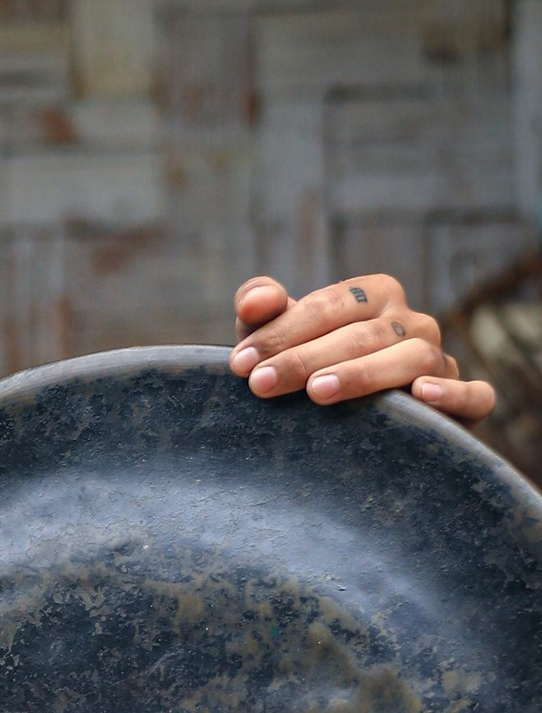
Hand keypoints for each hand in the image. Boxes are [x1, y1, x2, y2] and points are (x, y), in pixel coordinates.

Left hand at [229, 274, 496, 422]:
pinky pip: (474, 395)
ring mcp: (441, 359)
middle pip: (360, 335)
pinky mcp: (466, 399)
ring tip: (318, 393)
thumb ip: (262, 309)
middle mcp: (412, 321)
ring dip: (362, 375)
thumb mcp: (279, 335)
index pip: (327, 306)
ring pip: (411, 360)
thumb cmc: (307, 364)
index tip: (239, 364)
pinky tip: (419, 396)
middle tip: (260, 385)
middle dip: (305, 359)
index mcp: (373, 295)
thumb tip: (254, 302)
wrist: (350, 417)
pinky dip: (453, 394)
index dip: (280, 333)